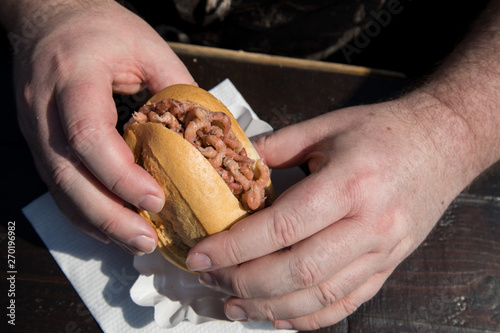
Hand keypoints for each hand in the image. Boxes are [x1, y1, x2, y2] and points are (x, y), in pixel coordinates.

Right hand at [13, 1, 194, 253]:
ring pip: (58, 187)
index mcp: (74, 76)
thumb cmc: (99, 27)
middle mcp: (45, 107)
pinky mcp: (39, 140)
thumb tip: (208, 127)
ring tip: (135, 241)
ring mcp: (36, 126)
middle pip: (67, 174)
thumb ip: (176, 86)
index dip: (120, 174)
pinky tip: (109, 226)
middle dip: (107, 214)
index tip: (155, 199)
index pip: (88, 134)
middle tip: (146, 240)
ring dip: (96, 221)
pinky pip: (57, 184)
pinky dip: (83, 210)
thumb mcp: (145, 45)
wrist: (48, 16)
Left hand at [185, 92, 476, 329]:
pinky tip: (279, 315)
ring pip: (321, 295)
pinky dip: (309, 317)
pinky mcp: (390, 264)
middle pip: (299, 270)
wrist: (443, 142)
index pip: (283, 227)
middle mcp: (369, 224)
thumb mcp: (327, 127)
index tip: (201, 255)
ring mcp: (384, 250)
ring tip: (235, 306)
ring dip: (272, 307)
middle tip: (212, 278)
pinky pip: (348, 303)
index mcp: (349, 183)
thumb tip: (234, 165)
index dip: (236, 247)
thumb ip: (277, 146)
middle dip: (247, 281)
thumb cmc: (383, 131)